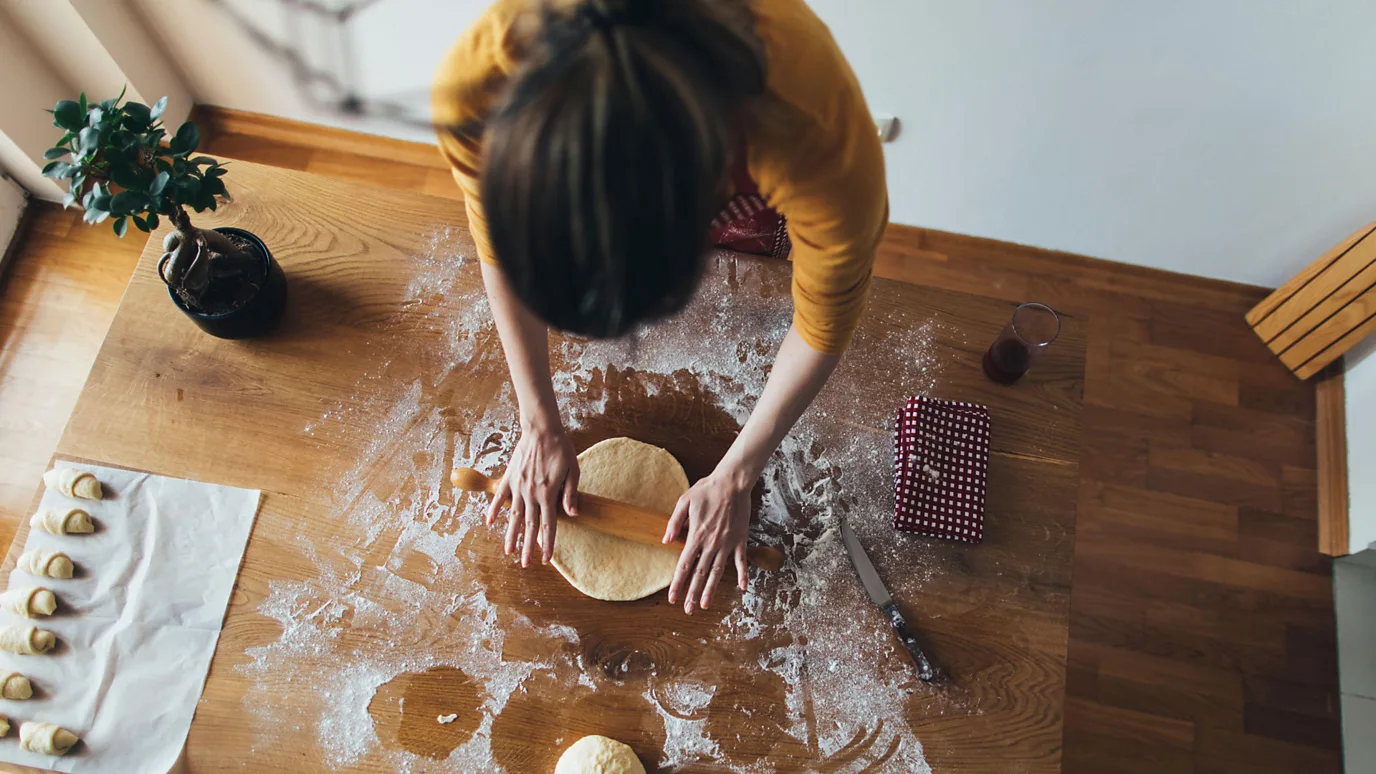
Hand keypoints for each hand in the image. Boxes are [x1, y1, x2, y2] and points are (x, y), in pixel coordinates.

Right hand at [487, 422, 578, 566]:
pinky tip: (490, 523)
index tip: (546, 560)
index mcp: (548, 494)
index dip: (548, 544)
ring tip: (508, 551)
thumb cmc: (560, 449)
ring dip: (510, 535)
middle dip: (527, 547)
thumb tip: (573, 515)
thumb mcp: (573, 470)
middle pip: (529, 526)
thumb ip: (570, 494)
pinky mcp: (509, 477)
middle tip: (525, 564)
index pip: (548, 525)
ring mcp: (518, 486)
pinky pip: (499, 497)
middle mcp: (531, 494)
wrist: (541, 429)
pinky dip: (493, 510)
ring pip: (513, 516)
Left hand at [663, 466, 752, 613]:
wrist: (732, 482)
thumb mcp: (684, 501)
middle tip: (688, 610)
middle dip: (693, 594)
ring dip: (711, 589)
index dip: (678, 583)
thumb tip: (665, 540)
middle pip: (700, 574)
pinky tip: (743, 588)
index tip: (673, 598)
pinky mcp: (740, 540)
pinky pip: (741, 561)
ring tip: (706, 605)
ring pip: (718, 572)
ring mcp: (727, 543)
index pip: (684, 565)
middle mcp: (711, 544)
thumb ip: (674, 522)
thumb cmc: (707, 489)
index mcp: (696, 535)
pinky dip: (743, 575)